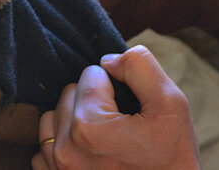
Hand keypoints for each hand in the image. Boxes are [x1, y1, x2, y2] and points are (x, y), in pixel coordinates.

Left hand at [32, 45, 199, 169]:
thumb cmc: (173, 161)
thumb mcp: (171, 105)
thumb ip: (139, 66)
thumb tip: (108, 60)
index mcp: (89, 126)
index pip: (91, 73)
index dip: (115, 86)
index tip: (130, 112)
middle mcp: (66, 151)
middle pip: (69, 92)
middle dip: (94, 102)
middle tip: (121, 128)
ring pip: (54, 116)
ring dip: (75, 121)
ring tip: (106, 141)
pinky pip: (45, 146)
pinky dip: (65, 145)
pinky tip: (91, 156)